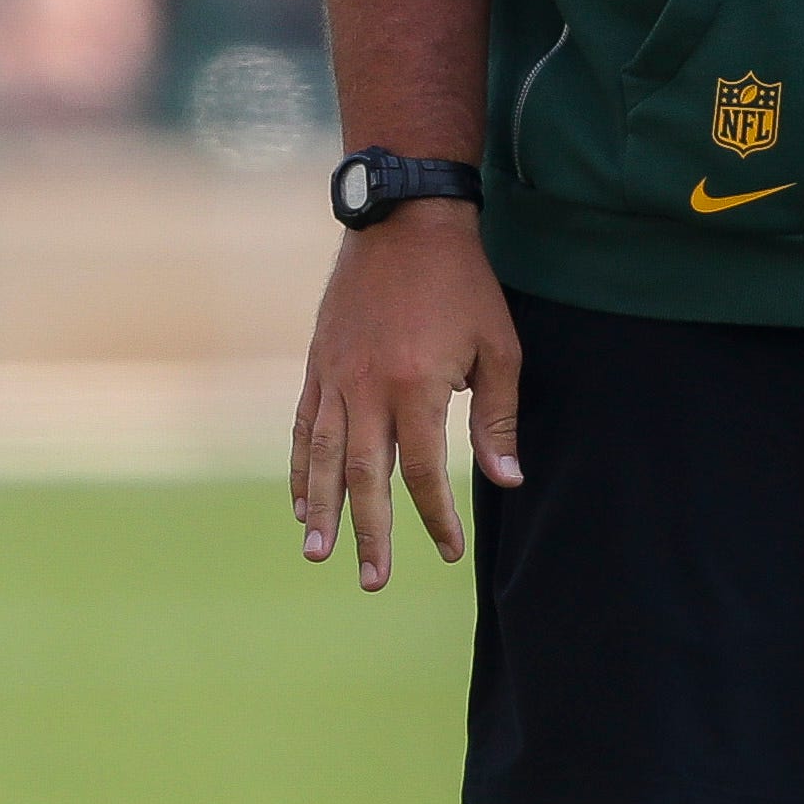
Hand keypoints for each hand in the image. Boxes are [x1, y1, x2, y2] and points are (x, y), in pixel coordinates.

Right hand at [291, 200, 523, 590]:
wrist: (405, 223)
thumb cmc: (464, 285)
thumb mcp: (499, 346)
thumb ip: (497, 417)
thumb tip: (506, 480)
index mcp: (416, 387)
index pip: (422, 471)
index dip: (435, 516)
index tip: (449, 550)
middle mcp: (366, 389)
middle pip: (362, 478)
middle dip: (369, 532)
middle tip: (371, 580)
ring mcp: (334, 377)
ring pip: (319, 458)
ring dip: (319, 510)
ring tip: (319, 553)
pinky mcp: (316, 364)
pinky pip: (302, 427)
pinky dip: (297, 468)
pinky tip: (299, 501)